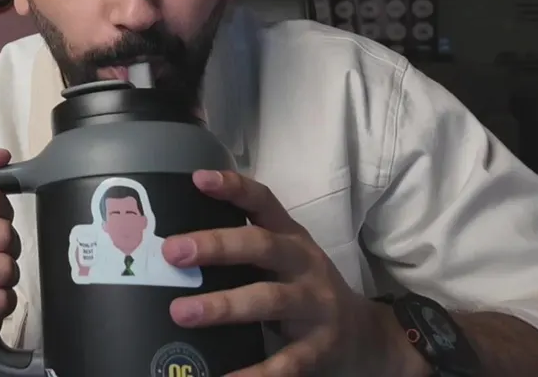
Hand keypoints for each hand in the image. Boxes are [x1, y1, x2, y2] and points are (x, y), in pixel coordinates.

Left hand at [161, 170, 401, 376]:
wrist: (366, 337)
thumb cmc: (304, 289)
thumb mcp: (283, 260)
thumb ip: (242, 250)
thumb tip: (171, 248)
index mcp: (292, 239)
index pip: (264, 203)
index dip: (234, 188)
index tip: (199, 179)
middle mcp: (305, 266)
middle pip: (262, 247)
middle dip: (216, 246)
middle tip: (173, 252)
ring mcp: (315, 307)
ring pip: (269, 300)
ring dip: (224, 305)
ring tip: (181, 312)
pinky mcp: (318, 349)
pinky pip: (283, 363)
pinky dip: (253, 374)